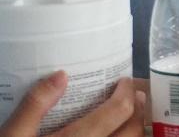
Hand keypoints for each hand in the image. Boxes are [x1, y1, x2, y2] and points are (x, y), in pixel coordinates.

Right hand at [0, 72, 144, 136]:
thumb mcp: (12, 135)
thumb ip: (35, 105)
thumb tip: (61, 76)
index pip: (119, 111)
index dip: (126, 92)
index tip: (123, 82)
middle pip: (132, 131)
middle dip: (137, 111)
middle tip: (131, 98)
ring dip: (135, 132)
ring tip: (127, 119)